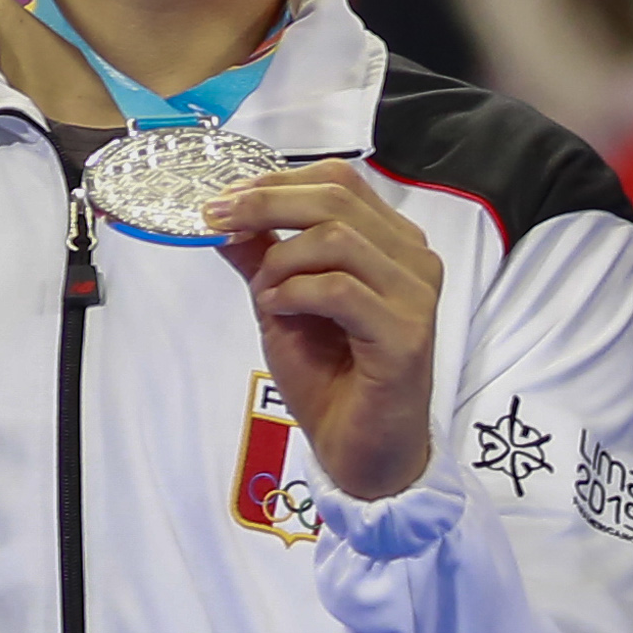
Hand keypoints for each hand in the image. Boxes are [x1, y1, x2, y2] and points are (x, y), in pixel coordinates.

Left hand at [211, 163, 446, 499]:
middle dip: (264, 204)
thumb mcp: (284, 306)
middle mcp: (414, 261)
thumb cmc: (333, 382)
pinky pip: (340, 289)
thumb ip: (264, 259)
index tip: (223, 203)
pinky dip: (295, 294)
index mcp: (392, 244)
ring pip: (337, 238)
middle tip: (217, 222)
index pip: (339, 180)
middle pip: (337, 197)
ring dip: (281, 261)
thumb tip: (225, 217)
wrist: (361, 452)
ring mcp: (416, 296)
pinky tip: (278, 313)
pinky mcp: (407, 335)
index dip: (276, 181)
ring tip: (265, 296)